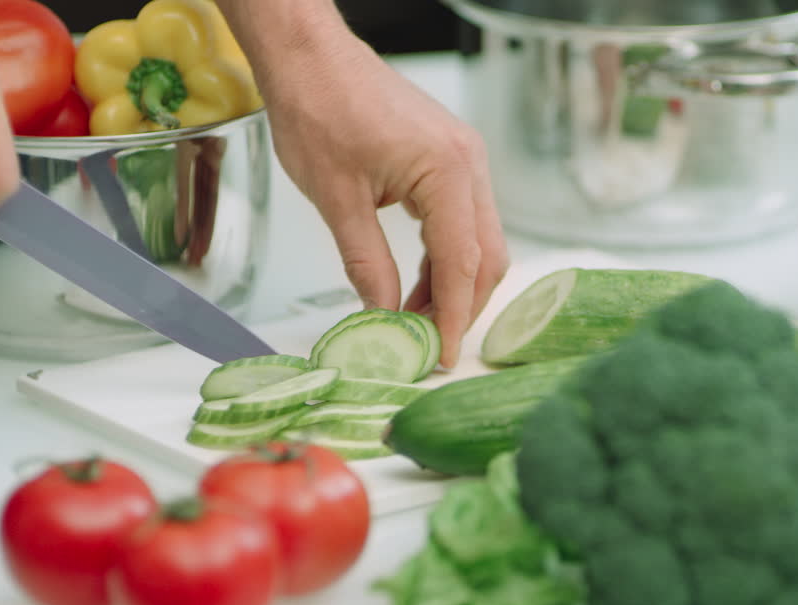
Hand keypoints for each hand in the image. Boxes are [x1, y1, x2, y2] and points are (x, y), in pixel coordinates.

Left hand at [248, 22, 507, 368]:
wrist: (311, 56)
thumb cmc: (318, 110)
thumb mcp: (337, 200)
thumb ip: (368, 264)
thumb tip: (385, 317)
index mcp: (447, 172)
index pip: (462, 262)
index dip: (451, 316)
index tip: (438, 356)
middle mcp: (469, 165)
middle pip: (486, 256)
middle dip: (461, 306)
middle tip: (427, 347)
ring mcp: (465, 161)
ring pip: (479, 242)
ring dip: (452, 285)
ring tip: (413, 321)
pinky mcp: (450, 160)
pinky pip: (461, 222)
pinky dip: (443, 259)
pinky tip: (414, 284)